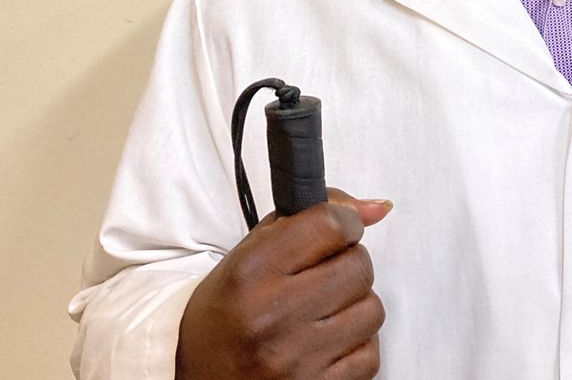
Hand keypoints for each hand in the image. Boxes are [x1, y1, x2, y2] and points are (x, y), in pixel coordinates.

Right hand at [175, 188, 391, 378]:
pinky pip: (370, 354)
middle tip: (325, 272)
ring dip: (356, 304)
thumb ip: (312, 218)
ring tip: (325, 309)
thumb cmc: (229, 308)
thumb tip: (377, 208)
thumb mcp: (254, 251)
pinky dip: (357, 343)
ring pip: (371, 309)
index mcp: (253, 273)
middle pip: (358, 266)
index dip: (345, 222)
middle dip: (350, 262)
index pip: (330, 225)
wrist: (194, 371)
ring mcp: (295, 358)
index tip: (340, 230)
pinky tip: (329, 340)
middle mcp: (273, 315)